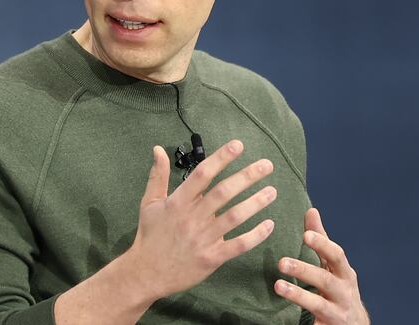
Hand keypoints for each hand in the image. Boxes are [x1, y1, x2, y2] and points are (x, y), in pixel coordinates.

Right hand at [125, 140, 276, 299]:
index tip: (238, 145)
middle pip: (223, 192)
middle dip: (247, 176)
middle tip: (267, 165)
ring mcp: (203, 238)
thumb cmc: (150, 235)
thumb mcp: (149, 203)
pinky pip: (238, 245)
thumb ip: (158, 175)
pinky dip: (255, 235)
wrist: (146, 273)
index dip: (221, 158)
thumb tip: (158, 149)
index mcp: (178, 202)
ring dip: (256, 203)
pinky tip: (269, 224)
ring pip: (234, 217)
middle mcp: (192, 217)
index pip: (203, 174)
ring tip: (272, 191)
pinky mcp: (212, 258)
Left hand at [275, 208, 368, 324]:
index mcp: (344, 273)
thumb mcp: (334, 266)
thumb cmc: (339, 287)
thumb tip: (311, 210)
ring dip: (298, 295)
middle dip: (304, 270)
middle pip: (325, 280)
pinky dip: (305, 322)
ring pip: (318, 305)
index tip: (305, 234)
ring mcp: (336, 313)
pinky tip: (285, 318)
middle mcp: (343, 292)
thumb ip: (321, 240)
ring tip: (278, 286)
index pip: (336, 255)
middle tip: (281, 262)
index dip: (322, 244)